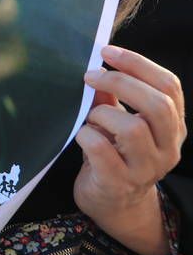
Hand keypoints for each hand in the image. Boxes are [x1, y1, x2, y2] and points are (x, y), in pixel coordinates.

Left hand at [74, 46, 184, 254]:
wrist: (112, 204)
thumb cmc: (114, 155)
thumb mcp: (118, 123)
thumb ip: (113, 97)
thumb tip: (98, 67)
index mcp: (173, 127)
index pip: (169, 87)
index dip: (139, 64)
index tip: (108, 50)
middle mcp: (168, 148)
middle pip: (158, 105)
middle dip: (121, 82)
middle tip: (90, 75)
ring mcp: (146, 169)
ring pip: (133, 129)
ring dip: (103, 113)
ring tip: (90, 117)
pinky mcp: (120, 183)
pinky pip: (102, 150)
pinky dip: (86, 134)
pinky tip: (82, 135)